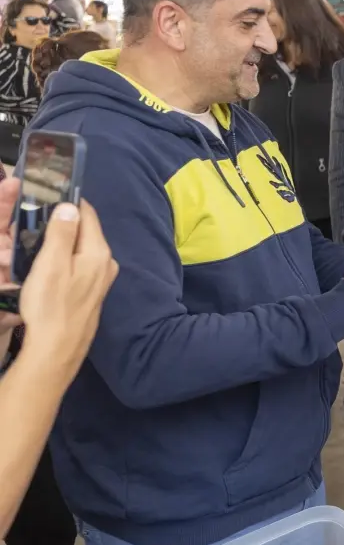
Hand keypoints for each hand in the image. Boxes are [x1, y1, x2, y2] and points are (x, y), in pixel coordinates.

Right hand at [20, 201, 118, 373]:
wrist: (57, 349)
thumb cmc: (50, 306)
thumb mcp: (51, 264)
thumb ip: (62, 233)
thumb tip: (70, 206)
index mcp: (98, 251)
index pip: (87, 214)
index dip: (68, 202)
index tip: (48, 195)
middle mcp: (106, 262)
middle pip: (85, 231)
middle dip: (63, 222)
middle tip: (37, 218)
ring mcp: (101, 279)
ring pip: (81, 248)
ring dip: (62, 242)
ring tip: (38, 239)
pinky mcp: (92, 292)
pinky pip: (79, 265)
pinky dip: (65, 259)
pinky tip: (48, 264)